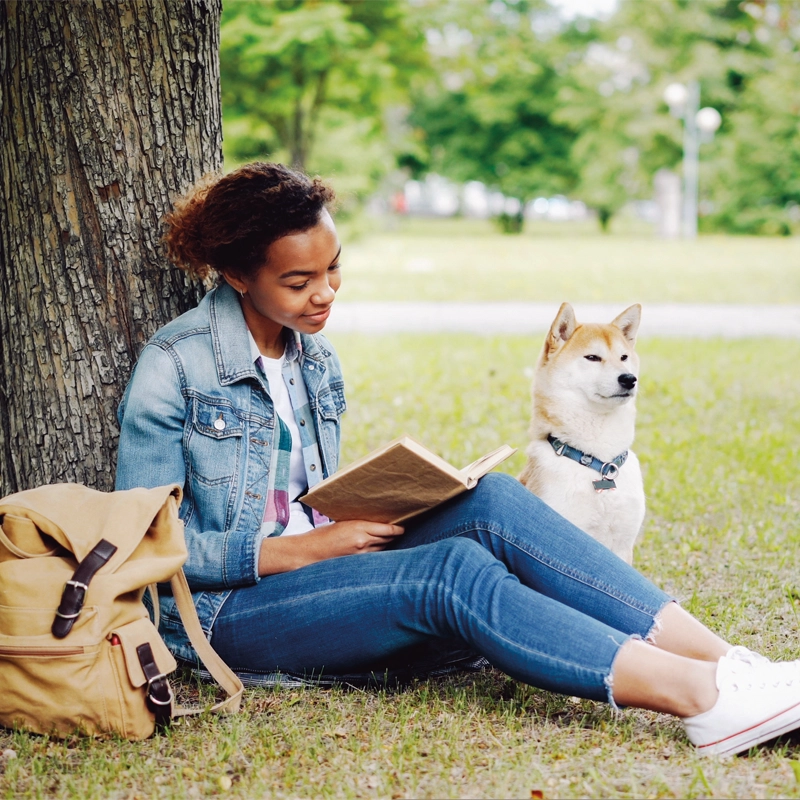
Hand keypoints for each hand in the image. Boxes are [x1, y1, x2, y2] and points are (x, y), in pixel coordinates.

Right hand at [258, 519, 403, 575]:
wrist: (309, 552)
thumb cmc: (323, 536)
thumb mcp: (343, 523)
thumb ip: (360, 525)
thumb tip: (374, 525)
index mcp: (359, 527)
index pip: (388, 529)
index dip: (398, 529)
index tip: (403, 527)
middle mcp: (363, 541)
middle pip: (388, 539)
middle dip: (394, 536)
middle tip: (399, 532)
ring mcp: (361, 554)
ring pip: (382, 549)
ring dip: (386, 545)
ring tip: (390, 541)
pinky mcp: (357, 563)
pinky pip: (373, 558)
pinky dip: (377, 554)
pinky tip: (378, 552)